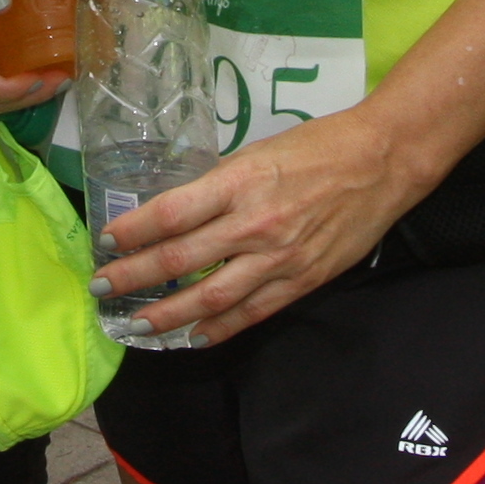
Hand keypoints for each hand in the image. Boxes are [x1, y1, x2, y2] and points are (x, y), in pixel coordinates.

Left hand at [89, 103, 434, 340]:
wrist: (382, 162)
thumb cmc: (317, 146)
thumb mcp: (257, 152)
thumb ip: (218, 185)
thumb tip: (179, 212)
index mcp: (238, 182)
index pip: (170, 213)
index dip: (131, 232)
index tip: (104, 242)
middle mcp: (253, 223)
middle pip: (180, 260)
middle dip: (134, 276)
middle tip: (102, 287)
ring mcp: (278, 258)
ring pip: (210, 297)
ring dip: (166, 314)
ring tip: (136, 323)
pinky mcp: (301, 280)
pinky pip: (251, 313)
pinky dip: (218, 329)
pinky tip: (191, 337)